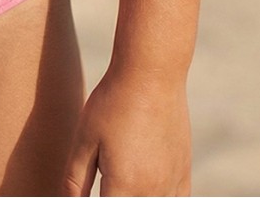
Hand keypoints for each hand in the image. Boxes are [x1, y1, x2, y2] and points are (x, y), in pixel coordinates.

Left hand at [64, 67, 191, 195]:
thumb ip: (75, 180)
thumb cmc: (113, 103)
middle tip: (103, 181)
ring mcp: (171, 185)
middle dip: (114, 197)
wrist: (152, 74)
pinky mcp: (183, 173)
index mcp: (124, 187)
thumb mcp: (85, 138)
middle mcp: (152, 193)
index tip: (89, 191)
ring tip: (120, 180)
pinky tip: (144, 187)